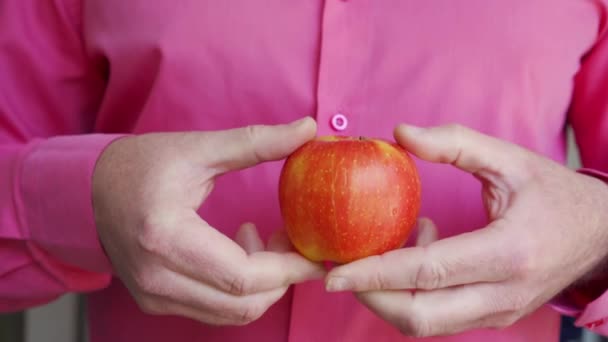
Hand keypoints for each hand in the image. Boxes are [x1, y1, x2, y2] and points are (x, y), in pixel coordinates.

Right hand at [93, 117, 324, 325]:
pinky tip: (240, 251)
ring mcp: (153, 295)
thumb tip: (308, 127)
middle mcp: (156, 277)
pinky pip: (214, 309)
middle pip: (242, 304)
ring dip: (263, 286)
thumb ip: (256, 142)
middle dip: (282, 278)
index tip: (318, 255)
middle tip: (291, 240)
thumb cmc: (141, 164)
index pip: (242, 275)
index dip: (289, 269)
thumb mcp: (199, 148)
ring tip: (265, 241)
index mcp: (165, 236)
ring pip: (231, 313)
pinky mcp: (155, 301)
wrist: (89, 190)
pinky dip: (240, 290)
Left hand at [325, 124, 607, 336]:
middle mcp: (502, 294)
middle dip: (369, 296)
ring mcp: (499, 313)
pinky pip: (438, 317)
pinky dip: (410, 294)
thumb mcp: (508, 158)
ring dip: (387, 295)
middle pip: (418, 316)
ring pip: (425, 324)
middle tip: (338, 267)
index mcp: (508, 252)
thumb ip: (454, 142)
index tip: (331, 273)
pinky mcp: (493, 317)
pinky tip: (416, 251)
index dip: (374, 274)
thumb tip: (398, 134)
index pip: (427, 272)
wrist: (600, 234)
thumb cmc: (553, 192)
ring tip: (382, 248)